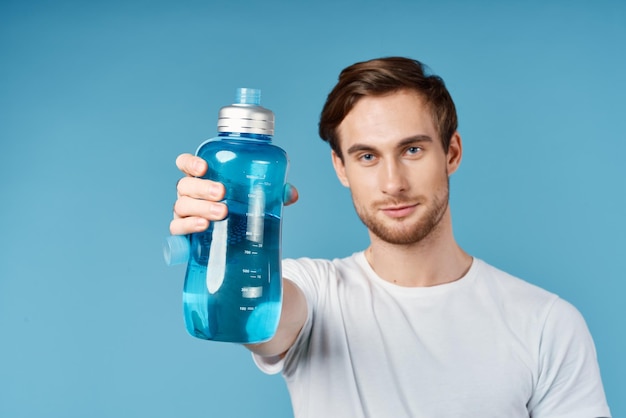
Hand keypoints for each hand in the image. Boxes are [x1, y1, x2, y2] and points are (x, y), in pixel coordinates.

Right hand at [169, 153, 298, 235]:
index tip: (204, 167)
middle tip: (222, 193)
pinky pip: (177, 229)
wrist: (235, 245)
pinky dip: (188, 227)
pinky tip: (203, 227)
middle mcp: (189, 194)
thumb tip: (290, 194)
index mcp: (202, 179)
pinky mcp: (185, 234)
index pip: (185, 164)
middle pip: (185, 185)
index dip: (190, 163)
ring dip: (200, 208)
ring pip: (182, 206)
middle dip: (202, 188)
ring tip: (221, 213)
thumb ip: (273, 194)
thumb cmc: (240, 212)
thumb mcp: (257, 200)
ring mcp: (184, 213)